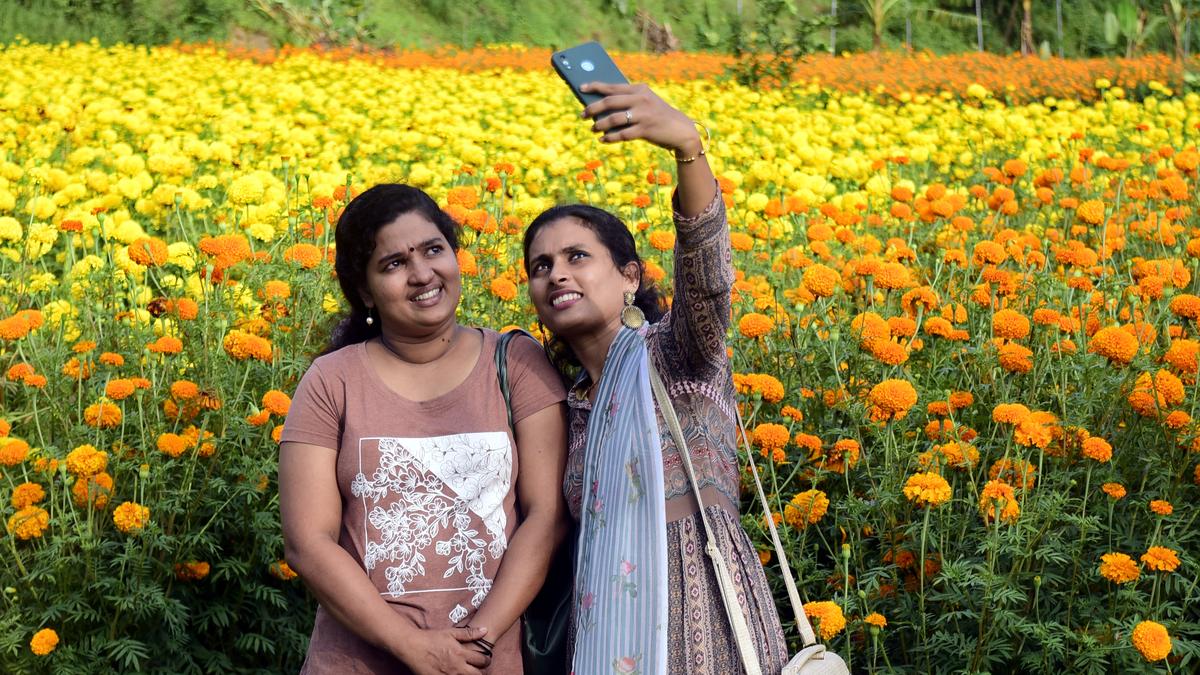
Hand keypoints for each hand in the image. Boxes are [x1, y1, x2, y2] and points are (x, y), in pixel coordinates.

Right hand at [397, 626, 492, 674]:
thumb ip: (469, 633)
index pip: (482, 661)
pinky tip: (456, 674)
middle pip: (477, 674)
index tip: (484, 660)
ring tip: (466, 671)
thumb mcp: (451, 633)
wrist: (413, 647)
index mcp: (461, 654)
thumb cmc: (431, 639)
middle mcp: (457, 667)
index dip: (486, 661)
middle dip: (480, 671)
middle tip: (478, 669)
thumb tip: (485, 630)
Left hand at [580, 82, 702, 158]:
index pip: (613, 86)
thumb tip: (600, 106)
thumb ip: (627, 101)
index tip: (581, 88)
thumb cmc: (657, 116)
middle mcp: (641, 99)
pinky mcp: (645, 129)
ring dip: (600, 125)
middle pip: (610, 101)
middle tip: (582, 115)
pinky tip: (603, 139)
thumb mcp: (645, 103)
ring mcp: (643, 114)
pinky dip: (611, 137)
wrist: (680, 130)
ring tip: (593, 128)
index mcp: (639, 89)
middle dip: (593, 108)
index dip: (595, 86)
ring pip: (614, 119)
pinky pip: (622, 134)